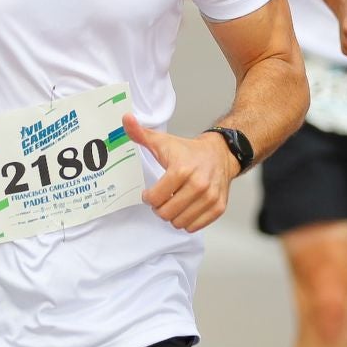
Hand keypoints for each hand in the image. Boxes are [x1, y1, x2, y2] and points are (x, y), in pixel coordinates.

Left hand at [125, 113, 234, 232]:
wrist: (221, 153)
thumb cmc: (190, 151)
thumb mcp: (163, 141)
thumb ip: (141, 134)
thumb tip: (126, 120)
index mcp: (182, 169)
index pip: (156, 198)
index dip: (148, 197)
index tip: (150, 194)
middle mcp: (198, 184)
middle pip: (166, 213)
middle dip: (159, 208)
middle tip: (161, 199)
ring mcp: (210, 197)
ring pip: (180, 223)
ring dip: (173, 216)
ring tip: (173, 203)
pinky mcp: (218, 207)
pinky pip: (195, 226)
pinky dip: (188, 221)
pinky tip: (186, 208)